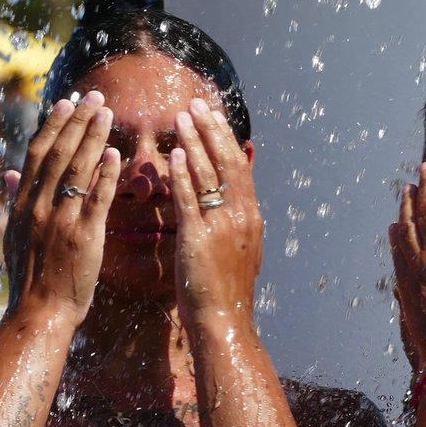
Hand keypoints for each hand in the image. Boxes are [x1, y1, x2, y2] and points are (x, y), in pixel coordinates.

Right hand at [1, 93, 118, 327]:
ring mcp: (60, 221)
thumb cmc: (30, 279)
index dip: (52, 125)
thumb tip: (9, 172)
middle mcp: (38, 207)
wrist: (38, 314)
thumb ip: (15, 200)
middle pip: (58, 153)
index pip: (37, 154)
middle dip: (77, 121)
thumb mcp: (13, 236)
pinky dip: (106, 175)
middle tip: (93, 96)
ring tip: (107, 113)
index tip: (65, 102)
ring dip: (93, 138)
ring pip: (77, 170)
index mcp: (22, 205)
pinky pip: (96, 199)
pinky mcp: (83, 237)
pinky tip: (116, 155)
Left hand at [171, 98, 261, 320]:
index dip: (225, 139)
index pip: (239, 168)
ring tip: (181, 118)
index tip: (214, 117)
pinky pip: (191, 199)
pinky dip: (183, 174)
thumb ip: (236, 225)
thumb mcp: (240, 253)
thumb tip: (231, 206)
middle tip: (197, 104)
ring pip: (209, 174)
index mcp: (251, 218)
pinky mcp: (200, 239)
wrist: (226, 321)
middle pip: (226, 162)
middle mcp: (241, 217)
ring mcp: (222, 226)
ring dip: (194, 142)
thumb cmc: (227, 294)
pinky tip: (174, 155)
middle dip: (211, 131)